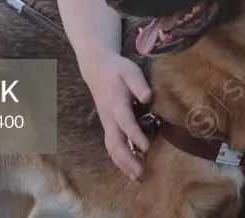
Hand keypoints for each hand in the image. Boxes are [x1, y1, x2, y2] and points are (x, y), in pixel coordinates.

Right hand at [87, 53, 153, 181]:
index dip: (135, 135)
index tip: (146, 147)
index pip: (125, 122)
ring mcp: (107, 123)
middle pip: (115, 142)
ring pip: (111, 148)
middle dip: (127, 159)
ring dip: (123, 164)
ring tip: (136, 177)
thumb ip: (139, 84)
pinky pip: (111, 146)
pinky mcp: (108, 126)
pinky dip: (119, 159)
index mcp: (116, 103)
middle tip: (140, 174)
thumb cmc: (118, 70)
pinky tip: (129, 169)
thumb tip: (148, 97)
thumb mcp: (130, 71)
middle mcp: (109, 117)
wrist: (96, 68)